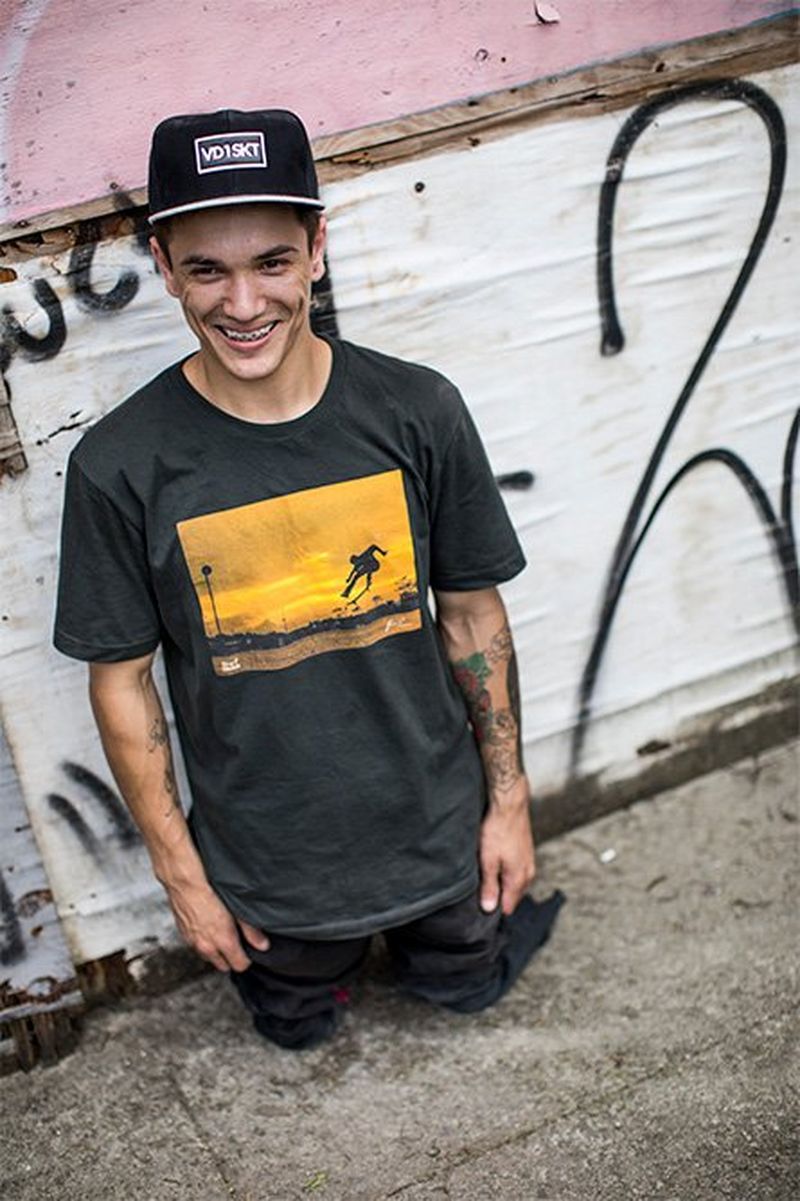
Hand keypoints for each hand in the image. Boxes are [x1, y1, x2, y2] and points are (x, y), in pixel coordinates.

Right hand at [166, 877, 269, 971]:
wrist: (184, 881)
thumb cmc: (210, 890)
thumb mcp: (237, 909)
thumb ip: (251, 930)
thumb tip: (262, 944)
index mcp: (223, 941)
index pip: (240, 966)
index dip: (247, 959)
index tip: (249, 950)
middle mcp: (207, 947)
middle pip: (224, 966)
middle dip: (231, 958)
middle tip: (237, 942)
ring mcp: (193, 942)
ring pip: (209, 958)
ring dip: (216, 951)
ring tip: (221, 933)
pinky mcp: (184, 936)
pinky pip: (197, 947)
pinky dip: (204, 942)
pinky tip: (208, 927)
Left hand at [479, 778, 535, 915]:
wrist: (510, 806)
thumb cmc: (498, 831)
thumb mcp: (488, 861)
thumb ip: (489, 886)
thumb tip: (489, 908)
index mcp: (518, 879)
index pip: (508, 907)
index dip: (493, 908)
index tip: (480, 904)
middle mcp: (528, 874)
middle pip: (512, 896)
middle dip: (498, 897)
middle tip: (480, 889)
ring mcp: (529, 863)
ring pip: (515, 884)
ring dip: (502, 883)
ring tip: (487, 875)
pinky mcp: (526, 853)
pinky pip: (517, 872)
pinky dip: (506, 872)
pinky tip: (496, 864)